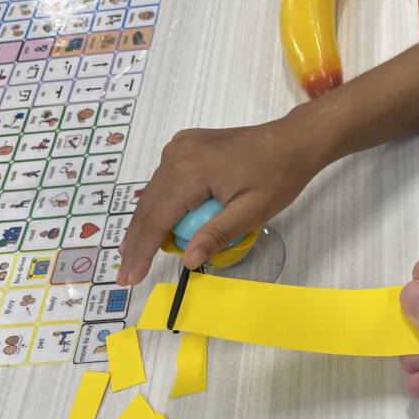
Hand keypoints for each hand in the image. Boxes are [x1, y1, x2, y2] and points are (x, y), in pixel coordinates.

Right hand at [118, 107, 325, 284]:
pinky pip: (165, 182)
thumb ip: (217, 234)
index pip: (156, 219)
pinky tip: (156, 227)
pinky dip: (160, 205)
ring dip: (146, 225)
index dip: (142, 252)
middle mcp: (176, 155)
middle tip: (126, 274)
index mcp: (190, 171)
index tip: (131, 277)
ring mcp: (179, 147)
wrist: (293, 140)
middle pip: (148, 206)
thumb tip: (188, 260)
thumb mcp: (252, 211)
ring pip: (153, 194)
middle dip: (136, 243)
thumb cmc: (278, 175)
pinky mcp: (186, 146)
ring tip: (135, 256)